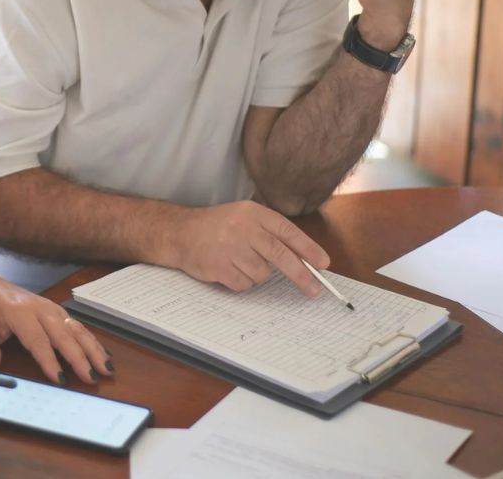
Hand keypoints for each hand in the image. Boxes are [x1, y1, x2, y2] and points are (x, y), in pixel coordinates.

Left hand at [0, 270, 112, 384]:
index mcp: (19, 312)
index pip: (37, 340)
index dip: (49, 360)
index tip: (60, 379)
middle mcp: (41, 309)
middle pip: (63, 335)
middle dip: (80, 357)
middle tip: (92, 377)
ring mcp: (52, 309)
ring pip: (76, 330)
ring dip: (93, 349)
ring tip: (106, 368)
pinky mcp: (58, 311)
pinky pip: (78, 327)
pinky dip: (92, 341)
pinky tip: (103, 355)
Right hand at [165, 200, 329, 295]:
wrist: (180, 232)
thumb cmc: (217, 226)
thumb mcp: (244, 217)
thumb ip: (270, 233)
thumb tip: (303, 259)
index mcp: (253, 213)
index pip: (287, 232)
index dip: (308, 249)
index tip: (323, 264)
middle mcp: (243, 228)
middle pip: (280, 255)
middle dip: (301, 275)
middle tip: (314, 289)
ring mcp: (230, 248)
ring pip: (262, 274)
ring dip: (256, 274)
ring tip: (239, 262)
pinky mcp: (219, 266)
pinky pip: (244, 284)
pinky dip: (240, 281)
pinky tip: (228, 269)